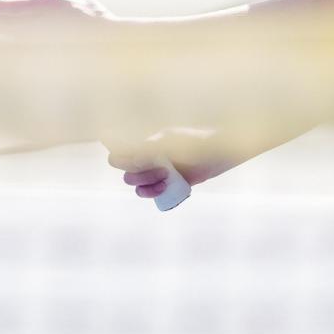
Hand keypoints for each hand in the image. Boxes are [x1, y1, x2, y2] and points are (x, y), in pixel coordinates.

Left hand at [0, 0, 113, 31]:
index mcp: (49, 4)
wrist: (105, 38)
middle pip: (10, 20)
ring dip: (1, 27)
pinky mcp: (46, 45)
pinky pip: (25, 40)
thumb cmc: (96, 15)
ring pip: (15, 31)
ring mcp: (43, 34)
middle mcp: (42, 20)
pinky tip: (6, 34)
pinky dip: (14, 36)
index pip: (16, 6)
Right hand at [106, 128, 231, 201]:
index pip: (119, 147)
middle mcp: (147, 156)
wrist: (216, 154)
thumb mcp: (169, 142)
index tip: (130, 156)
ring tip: (165, 178)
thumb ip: (146, 149)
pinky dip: (153, 192)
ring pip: (135, 182)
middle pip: (124, 168)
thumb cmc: (193, 142)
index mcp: (145, 141)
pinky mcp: (164, 184)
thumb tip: (125, 158)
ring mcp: (155, 170)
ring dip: (146, 182)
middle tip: (159, 167)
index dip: (117, 153)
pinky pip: (149, 192)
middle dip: (136, 171)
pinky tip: (165, 187)